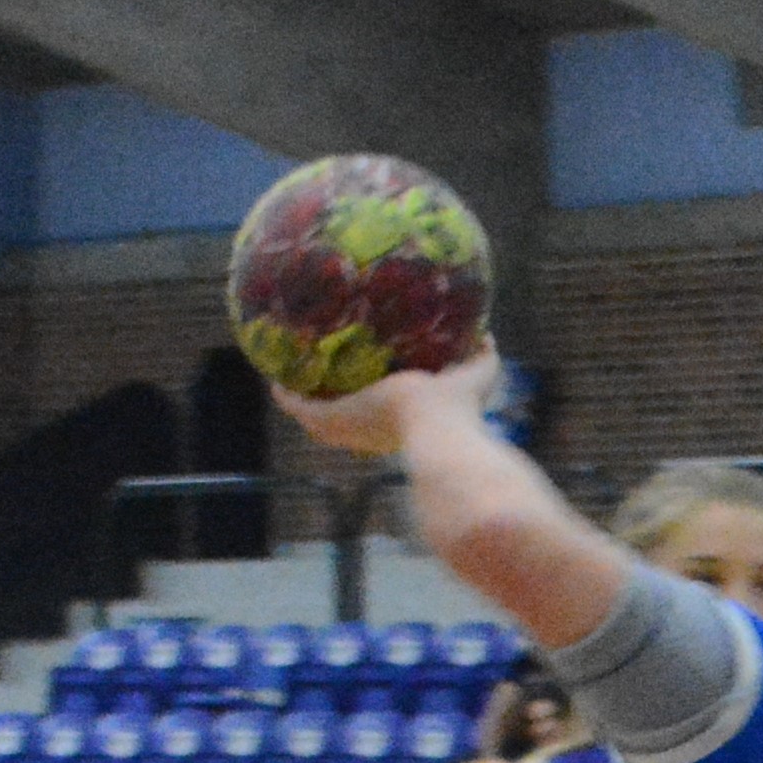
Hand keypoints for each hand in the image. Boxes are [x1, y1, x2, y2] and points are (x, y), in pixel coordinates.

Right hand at [276, 346, 503, 459]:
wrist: (438, 428)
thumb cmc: (459, 407)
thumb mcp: (474, 376)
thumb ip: (481, 355)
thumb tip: (487, 334)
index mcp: (402, 417)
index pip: (381, 406)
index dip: (369, 394)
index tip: (361, 376)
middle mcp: (372, 429)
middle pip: (343, 414)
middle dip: (329, 396)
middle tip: (314, 370)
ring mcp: (350, 428)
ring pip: (318, 415)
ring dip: (301, 399)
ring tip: (287, 374)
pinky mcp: (334, 420)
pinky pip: (302, 410)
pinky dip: (288, 399)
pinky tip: (274, 381)